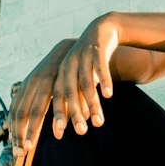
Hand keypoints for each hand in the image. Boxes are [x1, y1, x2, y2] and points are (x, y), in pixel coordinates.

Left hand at [53, 16, 120, 138]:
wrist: (100, 31)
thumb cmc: (88, 62)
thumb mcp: (80, 80)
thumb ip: (75, 101)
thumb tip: (72, 127)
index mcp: (61, 73)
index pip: (56, 97)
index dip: (58, 114)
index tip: (59, 134)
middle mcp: (68, 65)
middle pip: (69, 92)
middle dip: (74, 113)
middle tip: (81, 132)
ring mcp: (82, 56)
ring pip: (86, 83)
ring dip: (92, 103)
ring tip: (100, 122)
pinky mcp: (97, 50)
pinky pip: (100, 67)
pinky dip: (104, 81)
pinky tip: (108, 95)